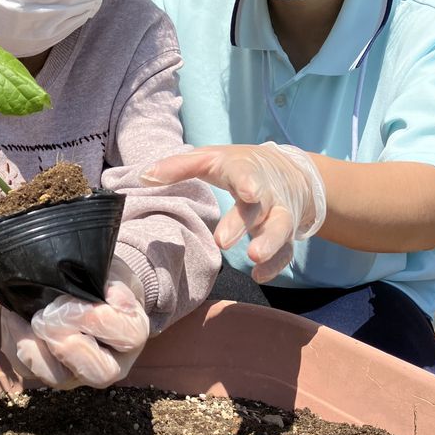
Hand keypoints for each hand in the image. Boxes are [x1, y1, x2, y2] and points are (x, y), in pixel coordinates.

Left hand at [0, 259, 149, 388]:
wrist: (86, 292)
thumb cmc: (102, 282)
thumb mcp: (113, 273)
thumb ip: (113, 282)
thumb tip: (112, 295)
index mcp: (132, 336)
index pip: (126, 336)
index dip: (96, 318)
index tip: (71, 298)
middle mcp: (109, 364)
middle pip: (99, 373)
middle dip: (68, 343)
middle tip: (46, 316)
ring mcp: (76, 374)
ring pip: (57, 377)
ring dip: (36, 346)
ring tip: (27, 317)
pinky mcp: (45, 373)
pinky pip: (27, 369)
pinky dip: (15, 342)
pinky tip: (14, 317)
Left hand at [142, 142, 326, 283]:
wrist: (291, 171)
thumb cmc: (239, 166)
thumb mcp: (211, 158)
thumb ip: (178, 166)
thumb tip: (144, 176)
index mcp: (245, 172)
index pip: (247, 175)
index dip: (248, 183)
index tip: (248, 192)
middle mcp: (266, 194)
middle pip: (259, 208)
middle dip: (243, 223)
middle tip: (223, 241)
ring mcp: (279, 214)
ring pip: (280, 229)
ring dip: (269, 244)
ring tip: (254, 258)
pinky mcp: (286, 235)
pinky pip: (286, 251)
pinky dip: (275, 265)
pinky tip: (259, 276)